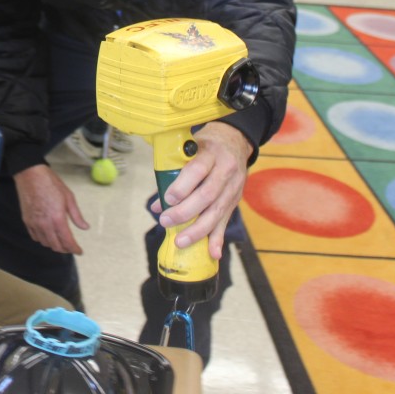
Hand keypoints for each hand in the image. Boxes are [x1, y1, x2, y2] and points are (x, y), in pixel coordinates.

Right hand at [13, 164, 89, 254]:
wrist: (31, 175)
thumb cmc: (50, 183)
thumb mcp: (69, 197)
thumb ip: (77, 215)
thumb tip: (85, 227)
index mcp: (58, 218)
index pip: (67, 242)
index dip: (75, 249)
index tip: (79, 251)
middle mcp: (45, 224)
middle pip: (56, 246)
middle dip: (66, 249)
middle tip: (71, 247)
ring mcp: (35, 223)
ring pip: (45, 243)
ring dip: (54, 245)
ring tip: (60, 242)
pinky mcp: (27, 221)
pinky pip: (35, 237)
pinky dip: (43, 240)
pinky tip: (48, 236)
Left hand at [149, 121, 251, 260]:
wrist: (235, 142)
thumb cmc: (206, 145)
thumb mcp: (190, 150)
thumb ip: (175, 174)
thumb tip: (158, 205)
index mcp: (211, 153)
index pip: (197, 170)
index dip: (183, 186)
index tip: (168, 198)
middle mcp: (226, 170)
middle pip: (207, 195)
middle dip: (185, 212)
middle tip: (166, 221)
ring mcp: (233, 187)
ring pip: (216, 212)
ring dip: (198, 230)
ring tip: (180, 241)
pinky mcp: (235, 200)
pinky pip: (226, 221)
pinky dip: (218, 238)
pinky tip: (212, 253)